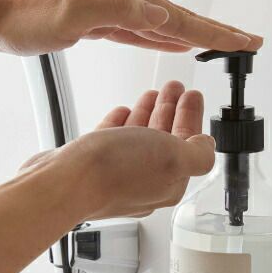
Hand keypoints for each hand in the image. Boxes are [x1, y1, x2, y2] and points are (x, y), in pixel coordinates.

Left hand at [0, 0, 262, 54]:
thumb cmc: (25, 16)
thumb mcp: (72, 12)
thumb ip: (119, 11)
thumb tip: (159, 15)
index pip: (178, 17)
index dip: (213, 32)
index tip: (242, 41)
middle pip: (179, 18)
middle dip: (215, 31)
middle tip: (245, 41)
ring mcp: (112, 9)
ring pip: (164, 24)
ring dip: (194, 34)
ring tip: (220, 41)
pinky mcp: (100, 23)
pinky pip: (142, 31)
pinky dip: (163, 37)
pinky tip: (171, 41)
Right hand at [20, 81, 213, 218]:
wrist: (64, 183)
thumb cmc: (115, 172)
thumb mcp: (174, 157)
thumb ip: (198, 153)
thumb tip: (207, 147)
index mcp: (169, 182)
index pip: (189, 145)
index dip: (192, 117)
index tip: (192, 96)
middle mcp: (144, 182)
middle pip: (166, 140)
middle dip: (172, 112)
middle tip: (174, 89)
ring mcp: (117, 176)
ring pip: (140, 139)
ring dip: (149, 114)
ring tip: (152, 95)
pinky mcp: (91, 168)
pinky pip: (113, 141)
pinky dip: (122, 124)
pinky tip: (123, 113)